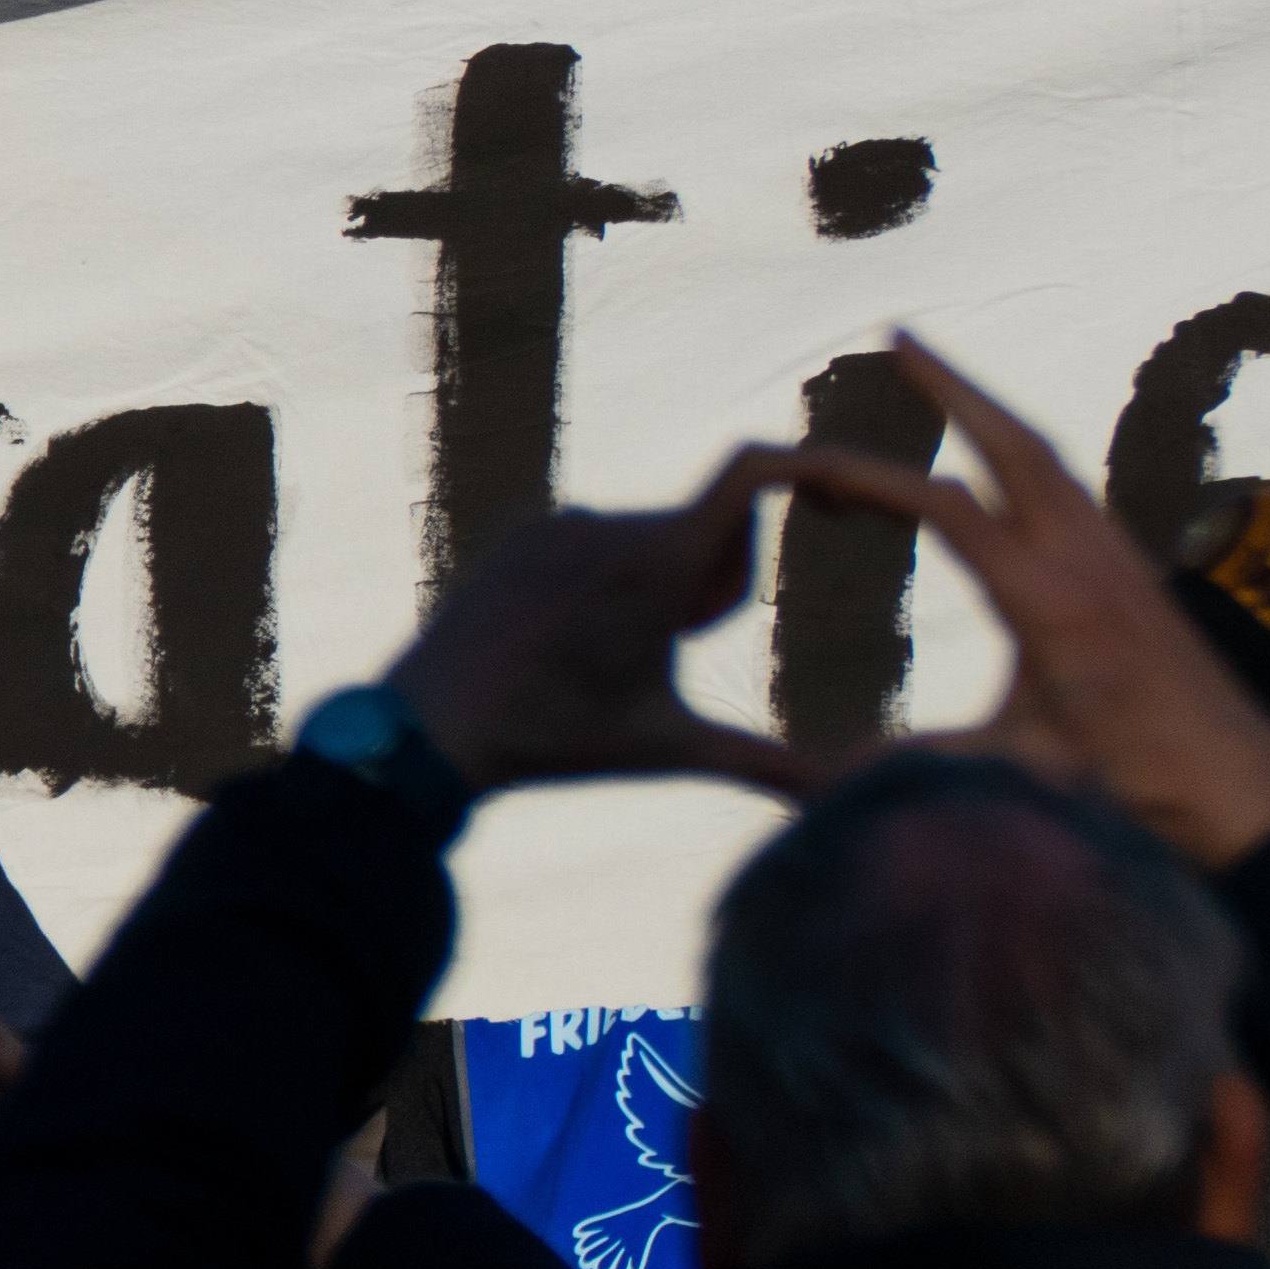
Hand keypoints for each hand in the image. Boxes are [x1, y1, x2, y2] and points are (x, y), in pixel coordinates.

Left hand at [385, 452, 814, 796]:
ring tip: (602, 656)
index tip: (838, 500)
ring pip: (655, 537)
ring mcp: (563, 522)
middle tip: (672, 647)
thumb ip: (762, 764)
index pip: (754, 472)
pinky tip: (566, 640)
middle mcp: (613, 521)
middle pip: (713, 527)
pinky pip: (599, 542)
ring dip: (661, 586)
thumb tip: (837, 797)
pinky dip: (609, 581)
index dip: (811, 470)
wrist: (431, 724)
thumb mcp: (667, 749)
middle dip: (716, 582)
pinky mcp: (525, 533)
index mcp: (661, 559)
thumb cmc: (556, 739)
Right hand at [780, 336, 1269, 869]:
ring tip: (941, 382)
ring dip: (991, 411)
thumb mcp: (1020, 772)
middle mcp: (1086, 559)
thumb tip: (825, 782)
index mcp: (1047, 598)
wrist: (1245, 790)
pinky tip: (1010, 466)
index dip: (873, 480)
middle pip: (1012, 441)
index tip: (813, 468)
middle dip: (950, 384)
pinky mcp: (1136, 573)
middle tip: (898, 336)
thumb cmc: (1139, 786)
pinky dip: (1027, 455)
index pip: (945, 507)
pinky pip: (1074, 487)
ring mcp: (1118, 558)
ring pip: (1049, 457)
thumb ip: (923, 763)